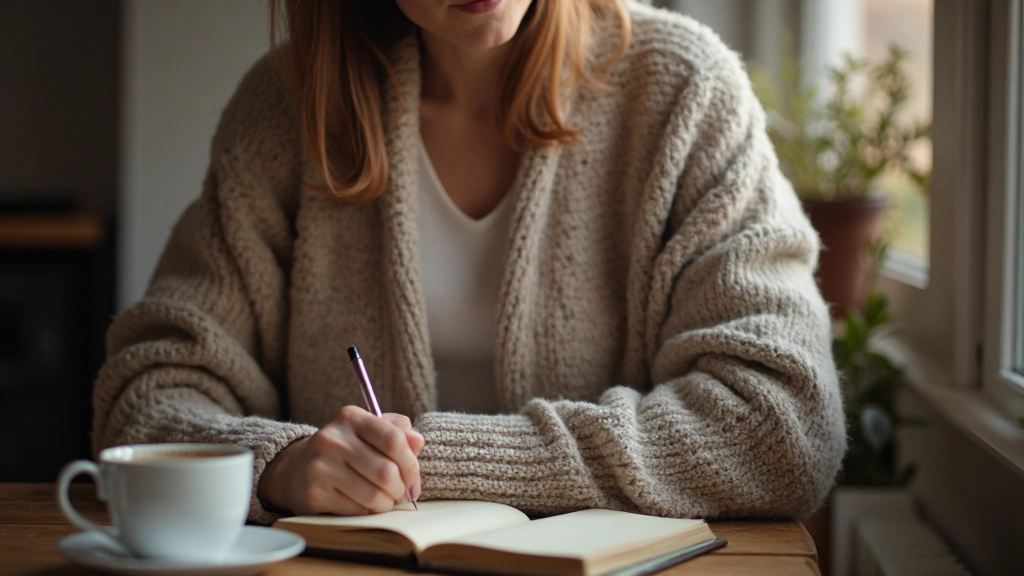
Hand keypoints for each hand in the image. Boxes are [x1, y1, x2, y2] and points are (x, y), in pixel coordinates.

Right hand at [258, 406, 423, 514]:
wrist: (296, 469)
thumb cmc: (344, 450)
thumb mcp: (368, 431)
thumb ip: (396, 431)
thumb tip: (418, 441)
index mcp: (350, 418)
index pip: (394, 439)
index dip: (411, 463)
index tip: (413, 476)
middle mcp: (333, 439)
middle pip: (387, 471)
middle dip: (401, 488)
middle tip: (401, 492)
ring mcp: (321, 467)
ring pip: (374, 495)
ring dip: (387, 503)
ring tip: (385, 499)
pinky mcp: (314, 494)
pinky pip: (357, 510)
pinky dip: (369, 512)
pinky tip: (365, 505)